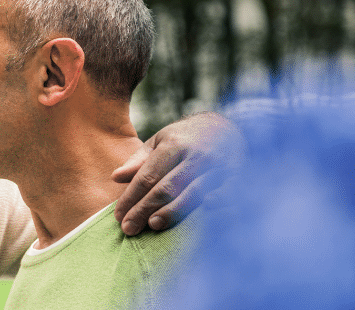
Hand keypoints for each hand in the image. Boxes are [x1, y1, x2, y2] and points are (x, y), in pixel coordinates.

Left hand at [111, 112, 243, 235]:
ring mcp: (219, 165)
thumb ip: (138, 161)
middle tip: (128, 228)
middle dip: (145, 209)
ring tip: (152, 226)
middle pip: (166, 187)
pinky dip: (219, 201)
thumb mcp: (159, 142)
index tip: (118, 216)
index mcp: (173, 145)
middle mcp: (196, 155)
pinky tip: (207, 209)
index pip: (148, 176)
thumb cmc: (184, 139)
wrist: (225, 126)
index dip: (131, 197)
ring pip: (193, 192)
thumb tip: (115, 178)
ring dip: (172, 211)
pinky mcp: (238, 174)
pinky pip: (228, 192)